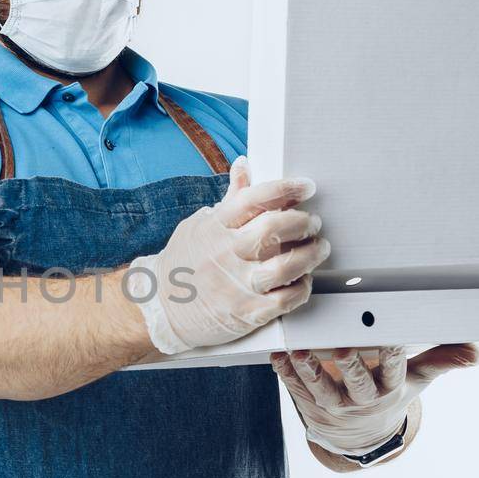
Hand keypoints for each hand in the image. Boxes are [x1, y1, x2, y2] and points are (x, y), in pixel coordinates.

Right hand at [127, 156, 328, 353]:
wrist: (159, 308)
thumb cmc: (182, 263)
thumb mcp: (199, 226)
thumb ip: (229, 200)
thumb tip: (244, 165)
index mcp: (216, 227)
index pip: (254, 199)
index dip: (285, 189)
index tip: (306, 186)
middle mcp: (227, 253)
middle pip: (274, 229)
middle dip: (303, 221)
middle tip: (313, 222)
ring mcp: (237, 284)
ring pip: (286, 266)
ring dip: (311, 255)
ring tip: (318, 248)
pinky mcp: (247, 312)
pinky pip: (285, 299)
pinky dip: (302, 288)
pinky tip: (303, 280)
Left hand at [271, 344, 478, 456]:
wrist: (358, 432)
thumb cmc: (389, 391)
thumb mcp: (416, 379)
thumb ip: (442, 360)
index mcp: (390, 388)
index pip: (393, 370)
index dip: (391, 355)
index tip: (388, 337)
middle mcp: (362, 398)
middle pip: (356, 382)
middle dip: (349, 366)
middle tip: (341, 349)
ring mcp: (333, 402)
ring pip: (320, 387)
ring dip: (308, 369)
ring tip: (299, 351)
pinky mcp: (309, 401)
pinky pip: (296, 388)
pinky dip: (286, 373)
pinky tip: (278, 355)